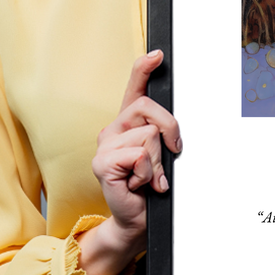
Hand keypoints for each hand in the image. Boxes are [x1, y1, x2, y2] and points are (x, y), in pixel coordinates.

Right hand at [77, 50, 181, 274]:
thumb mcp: (162, 155)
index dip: (144, 68)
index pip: (134, 88)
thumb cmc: (150, 187)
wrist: (137, 219)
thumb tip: (173, 127)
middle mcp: (113, 129)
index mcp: (128, 124)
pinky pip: (139, 155)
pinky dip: (148, 173)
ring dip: (158, 161)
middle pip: (149, 108)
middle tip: (171, 154)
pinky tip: (139, 184)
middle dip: (170, 130)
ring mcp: (104, 145)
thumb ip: (163, 135)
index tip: (158, 54)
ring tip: (149, 177)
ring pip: (149, 135)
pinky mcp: (102, 163)